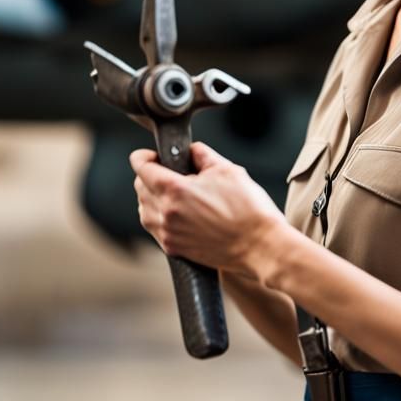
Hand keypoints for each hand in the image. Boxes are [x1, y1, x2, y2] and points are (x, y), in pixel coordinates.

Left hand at [129, 141, 285, 280]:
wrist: (260, 245)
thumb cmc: (248, 209)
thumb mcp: (227, 169)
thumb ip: (202, 154)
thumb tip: (191, 151)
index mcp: (175, 190)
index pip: (141, 167)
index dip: (144, 156)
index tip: (153, 156)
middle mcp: (166, 213)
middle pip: (139, 188)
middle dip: (149, 177)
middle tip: (170, 173)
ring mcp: (168, 234)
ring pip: (144, 211)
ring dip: (153, 199)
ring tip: (176, 195)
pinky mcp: (174, 249)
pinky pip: (155, 229)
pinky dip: (160, 218)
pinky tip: (180, 214)